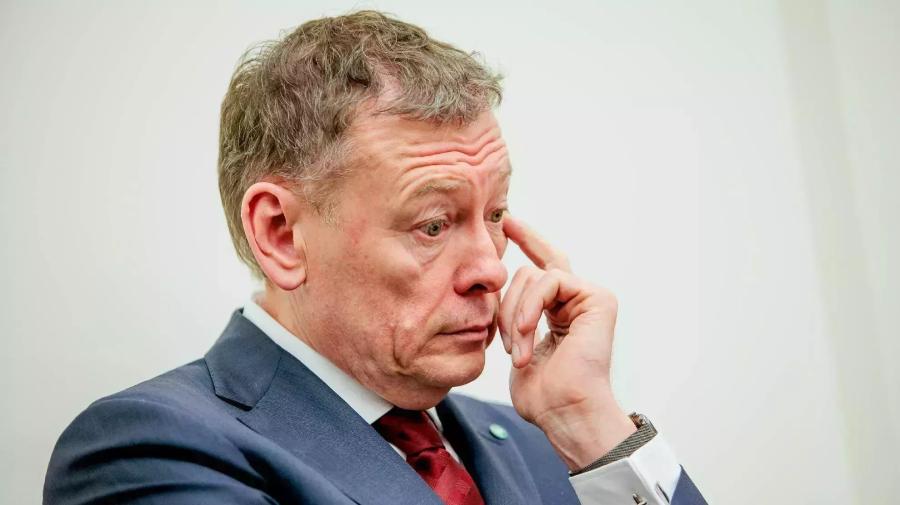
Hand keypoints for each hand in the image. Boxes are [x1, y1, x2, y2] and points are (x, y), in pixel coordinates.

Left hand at [499, 216, 636, 469]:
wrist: (566, 412)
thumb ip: (512, 320)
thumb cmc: (543, 395)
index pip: (543, 272)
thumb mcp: (516, 349)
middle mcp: (578, 302)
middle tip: (506, 256)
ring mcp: (590, 297)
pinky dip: (529, 306)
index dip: (528, 244)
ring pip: (534, 275)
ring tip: (513, 348)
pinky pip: (550, 280)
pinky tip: (524, 333)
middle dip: (521, 256)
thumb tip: (490, 300)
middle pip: (542, 263)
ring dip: (514, 312)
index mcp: (560, 314)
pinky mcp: (598, 297)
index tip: (508, 224)